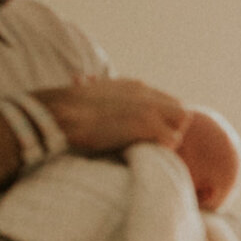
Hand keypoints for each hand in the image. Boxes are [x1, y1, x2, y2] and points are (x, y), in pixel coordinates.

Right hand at [43, 76, 191, 159]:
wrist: (59, 112)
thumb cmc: (66, 110)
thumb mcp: (90, 96)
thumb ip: (105, 98)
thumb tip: (87, 91)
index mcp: (133, 87)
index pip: (167, 102)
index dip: (164, 120)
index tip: (152, 134)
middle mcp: (145, 93)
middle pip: (180, 111)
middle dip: (172, 128)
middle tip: (156, 144)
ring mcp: (147, 107)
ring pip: (181, 124)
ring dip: (169, 138)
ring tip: (151, 149)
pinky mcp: (145, 123)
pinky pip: (172, 139)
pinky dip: (164, 149)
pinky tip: (149, 154)